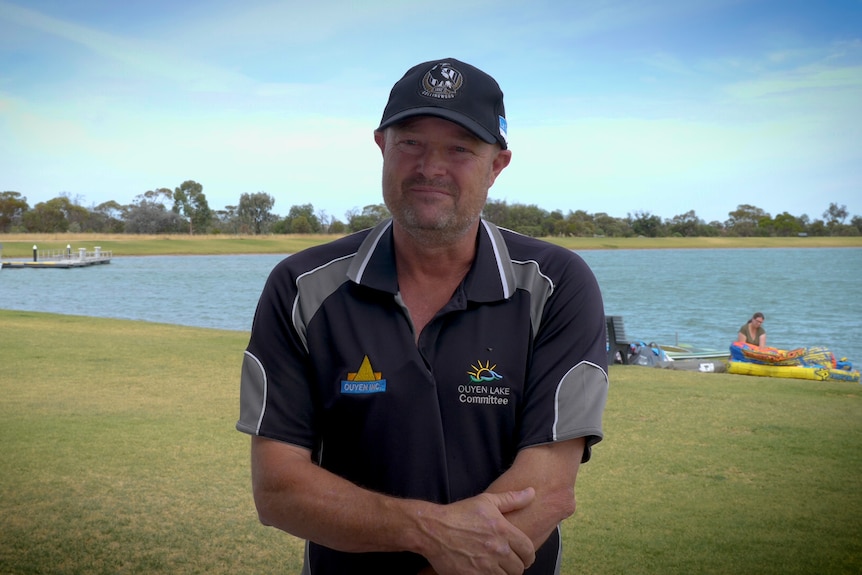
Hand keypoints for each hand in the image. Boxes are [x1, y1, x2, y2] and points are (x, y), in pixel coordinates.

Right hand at [419, 488, 535, 574]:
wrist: (433, 530)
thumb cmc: (459, 514)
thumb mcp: (486, 501)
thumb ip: (512, 499)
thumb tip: (532, 492)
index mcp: (503, 531)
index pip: (528, 550)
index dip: (528, 555)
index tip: (524, 556)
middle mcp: (497, 549)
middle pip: (519, 568)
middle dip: (515, 565)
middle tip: (508, 562)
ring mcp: (485, 565)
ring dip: (503, 573)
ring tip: (496, 567)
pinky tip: (484, 571)